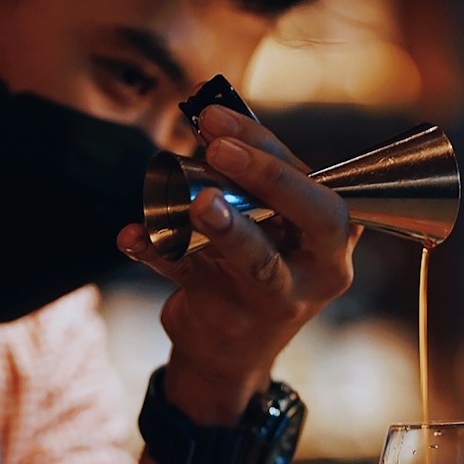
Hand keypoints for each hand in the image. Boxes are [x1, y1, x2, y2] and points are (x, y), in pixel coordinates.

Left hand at [117, 105, 358, 425]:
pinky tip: (130, 235)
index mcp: (333, 241)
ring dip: (227, 229)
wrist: (232, 352)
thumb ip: (254, 176)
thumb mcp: (271, 224)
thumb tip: (210, 111)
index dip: (271, 151)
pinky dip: (155, 252)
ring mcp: (273, 300)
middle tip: (216, 148)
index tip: (218, 121)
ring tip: (196, 202)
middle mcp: (316, 272)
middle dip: (265, 178)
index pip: (318, 187)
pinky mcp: (225, 317)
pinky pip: (188, 277)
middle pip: (307, 219)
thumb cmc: (258, 264)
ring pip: (256, 261)